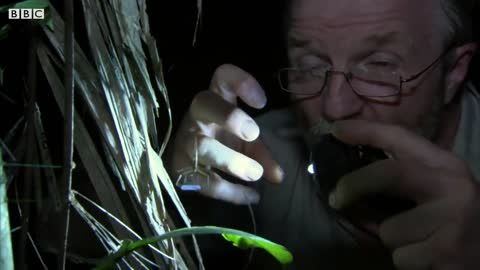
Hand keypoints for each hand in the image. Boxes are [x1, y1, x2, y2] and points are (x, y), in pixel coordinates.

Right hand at [167, 64, 282, 204]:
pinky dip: (229, 191)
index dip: (242, 82)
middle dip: (230, 117)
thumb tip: (278, 177)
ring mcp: (186, 142)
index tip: (261, 102)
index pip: (222, 76)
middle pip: (204, 103)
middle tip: (254, 134)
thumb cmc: (221, 142)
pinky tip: (250, 197)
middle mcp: (197, 116)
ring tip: (256, 174)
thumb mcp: (244, 142)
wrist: (186, 162)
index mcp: (215, 99)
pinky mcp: (181, 169)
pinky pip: (204, 181)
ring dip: (232, 161)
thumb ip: (263, 153)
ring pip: (203, 147)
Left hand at [328, 119, 479, 269]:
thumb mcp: (436, 190)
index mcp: (446, 166)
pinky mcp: (447, 253)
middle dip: (355, 184)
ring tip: (420, 241)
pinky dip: (407, 261)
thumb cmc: (455, 220)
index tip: (336, 129)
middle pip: (388, 175)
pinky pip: (401, 257)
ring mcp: (452, 221)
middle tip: (336, 198)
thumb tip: (350, 182)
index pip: (400, 137)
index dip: (366, 130)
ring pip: (389, 230)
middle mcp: (452, 187)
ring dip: (394, 240)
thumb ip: (404, 181)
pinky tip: (429, 259)